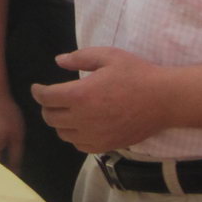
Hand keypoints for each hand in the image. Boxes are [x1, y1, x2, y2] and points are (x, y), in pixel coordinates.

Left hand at [30, 47, 174, 152]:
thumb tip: (58, 60)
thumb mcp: (108, 56)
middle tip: (52, 98)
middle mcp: (83, 118)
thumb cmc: (136, 74)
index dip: (38, 92)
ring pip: (63, 133)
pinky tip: (82, 125)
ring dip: (60, 122)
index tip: (37, 88)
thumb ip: (80, 58)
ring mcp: (94, 135)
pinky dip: (74, 136)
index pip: (47, 97)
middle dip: (47, 106)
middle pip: (51, 117)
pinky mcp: (105, 146)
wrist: (163, 100)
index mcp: (81, 95)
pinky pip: (79, 145)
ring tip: (67, 111)